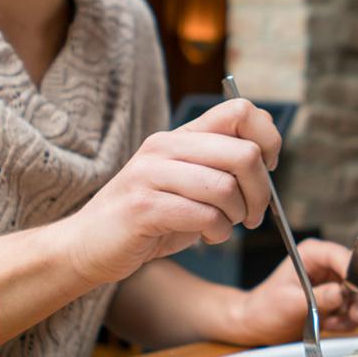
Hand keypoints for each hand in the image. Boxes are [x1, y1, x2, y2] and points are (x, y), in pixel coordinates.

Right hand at [65, 98, 281, 286]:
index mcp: (182, 134)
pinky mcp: (143, 208)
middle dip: (262, 190)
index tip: (267, 167)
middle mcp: (166, 146)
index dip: (268, 140)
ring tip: (226, 226)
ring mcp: (151, 174)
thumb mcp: (189, 181)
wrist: (89, 245)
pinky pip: (204, 216)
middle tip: (254, 214)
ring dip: (238, 215)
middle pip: (245, 153)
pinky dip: (218, 232)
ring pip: (226, 187)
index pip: (241, 111)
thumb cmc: (151, 216)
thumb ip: (221, 165)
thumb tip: (267, 159)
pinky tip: (209, 236)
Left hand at [235, 238, 357, 345]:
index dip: (355, 274)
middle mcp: (328, 263)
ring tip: (332, 324)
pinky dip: (349, 320)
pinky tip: (330, 325)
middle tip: (354, 316)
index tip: (355, 295)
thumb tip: (342, 293)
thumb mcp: (289, 304)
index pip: (345, 257)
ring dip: (354, 312)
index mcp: (314, 254)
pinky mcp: (337, 297)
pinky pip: (356, 307)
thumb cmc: (266, 309)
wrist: (258, 324)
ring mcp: (334, 280)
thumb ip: (318, 298)